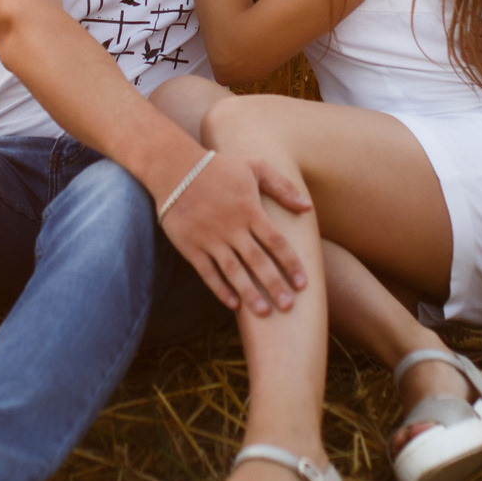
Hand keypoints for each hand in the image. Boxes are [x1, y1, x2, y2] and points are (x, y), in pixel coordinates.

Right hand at [159, 148, 312, 312]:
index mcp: (250, 210)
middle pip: (258, 261)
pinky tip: (233, 304)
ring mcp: (210, 239)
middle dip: (275, 285)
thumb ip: (282, 186)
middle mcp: (232, 227)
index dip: (291, 264)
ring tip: (264, 313)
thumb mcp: (254, 167)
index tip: (303, 284)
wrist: (174, 168)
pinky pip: (207, 272)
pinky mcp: (190, 246)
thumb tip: (308, 207)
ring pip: (234, 271)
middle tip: (289, 306)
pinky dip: (220, 289)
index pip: (276, 242)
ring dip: (250, 293)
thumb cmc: (218, 167)